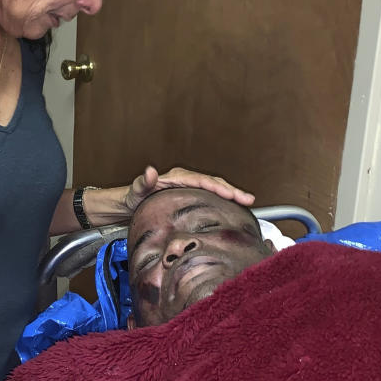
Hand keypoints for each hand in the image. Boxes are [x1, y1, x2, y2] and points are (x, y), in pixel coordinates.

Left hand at [122, 165, 254, 212]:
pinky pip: (211, 196)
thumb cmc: (133, 198)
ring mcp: (190, 188)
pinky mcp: (191, 196)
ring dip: (232, 195)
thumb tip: (150, 171)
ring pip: (215, 189)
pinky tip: (234, 209)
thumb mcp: (136, 191)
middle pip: (214, 182)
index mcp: (178, 177)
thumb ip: (143, 182)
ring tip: (249, 203)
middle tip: (249, 200)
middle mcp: (186, 180)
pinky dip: (224, 200)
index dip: (218, 187)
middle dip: (232, 190)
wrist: (131, 203)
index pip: (203, 180)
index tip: (231, 194)